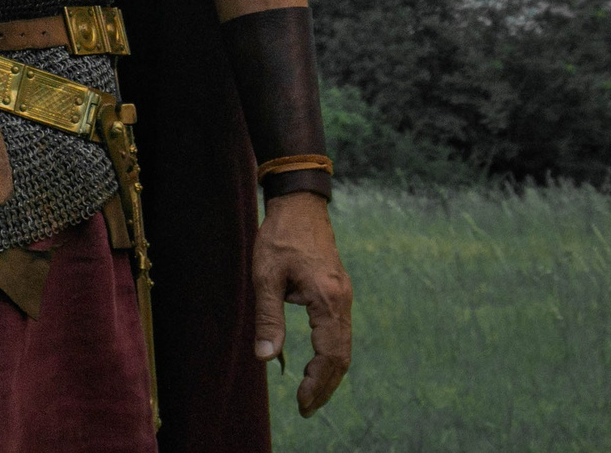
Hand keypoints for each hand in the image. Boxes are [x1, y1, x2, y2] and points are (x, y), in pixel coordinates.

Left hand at [251, 190, 351, 414]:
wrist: (299, 202)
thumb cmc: (280, 235)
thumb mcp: (266, 276)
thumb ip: (268, 318)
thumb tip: (266, 358)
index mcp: (327, 299)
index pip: (330, 355)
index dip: (318, 383)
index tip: (301, 402)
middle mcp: (342, 300)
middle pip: (342, 356)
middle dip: (326, 385)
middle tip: (305, 407)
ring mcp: (343, 295)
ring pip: (343, 345)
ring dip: (329, 372)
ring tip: (310, 393)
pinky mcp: (339, 290)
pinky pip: (340, 331)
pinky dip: (331, 354)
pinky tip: (316, 363)